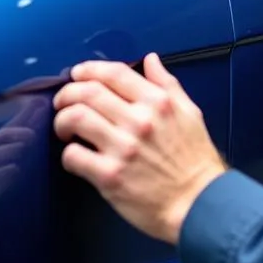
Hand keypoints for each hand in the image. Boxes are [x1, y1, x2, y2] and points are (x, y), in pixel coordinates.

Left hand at [52, 54, 226, 244]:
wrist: (200, 203)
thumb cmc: (196, 160)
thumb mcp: (190, 113)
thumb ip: (168, 84)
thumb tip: (151, 60)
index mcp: (158, 102)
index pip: (114, 73)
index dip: (89, 69)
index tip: (78, 74)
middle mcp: (139, 121)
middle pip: (88, 92)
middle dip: (67, 93)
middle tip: (63, 102)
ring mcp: (123, 148)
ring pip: (75, 118)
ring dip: (62, 120)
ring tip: (65, 129)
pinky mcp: (110, 176)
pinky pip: (74, 156)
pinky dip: (68, 154)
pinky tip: (75, 156)